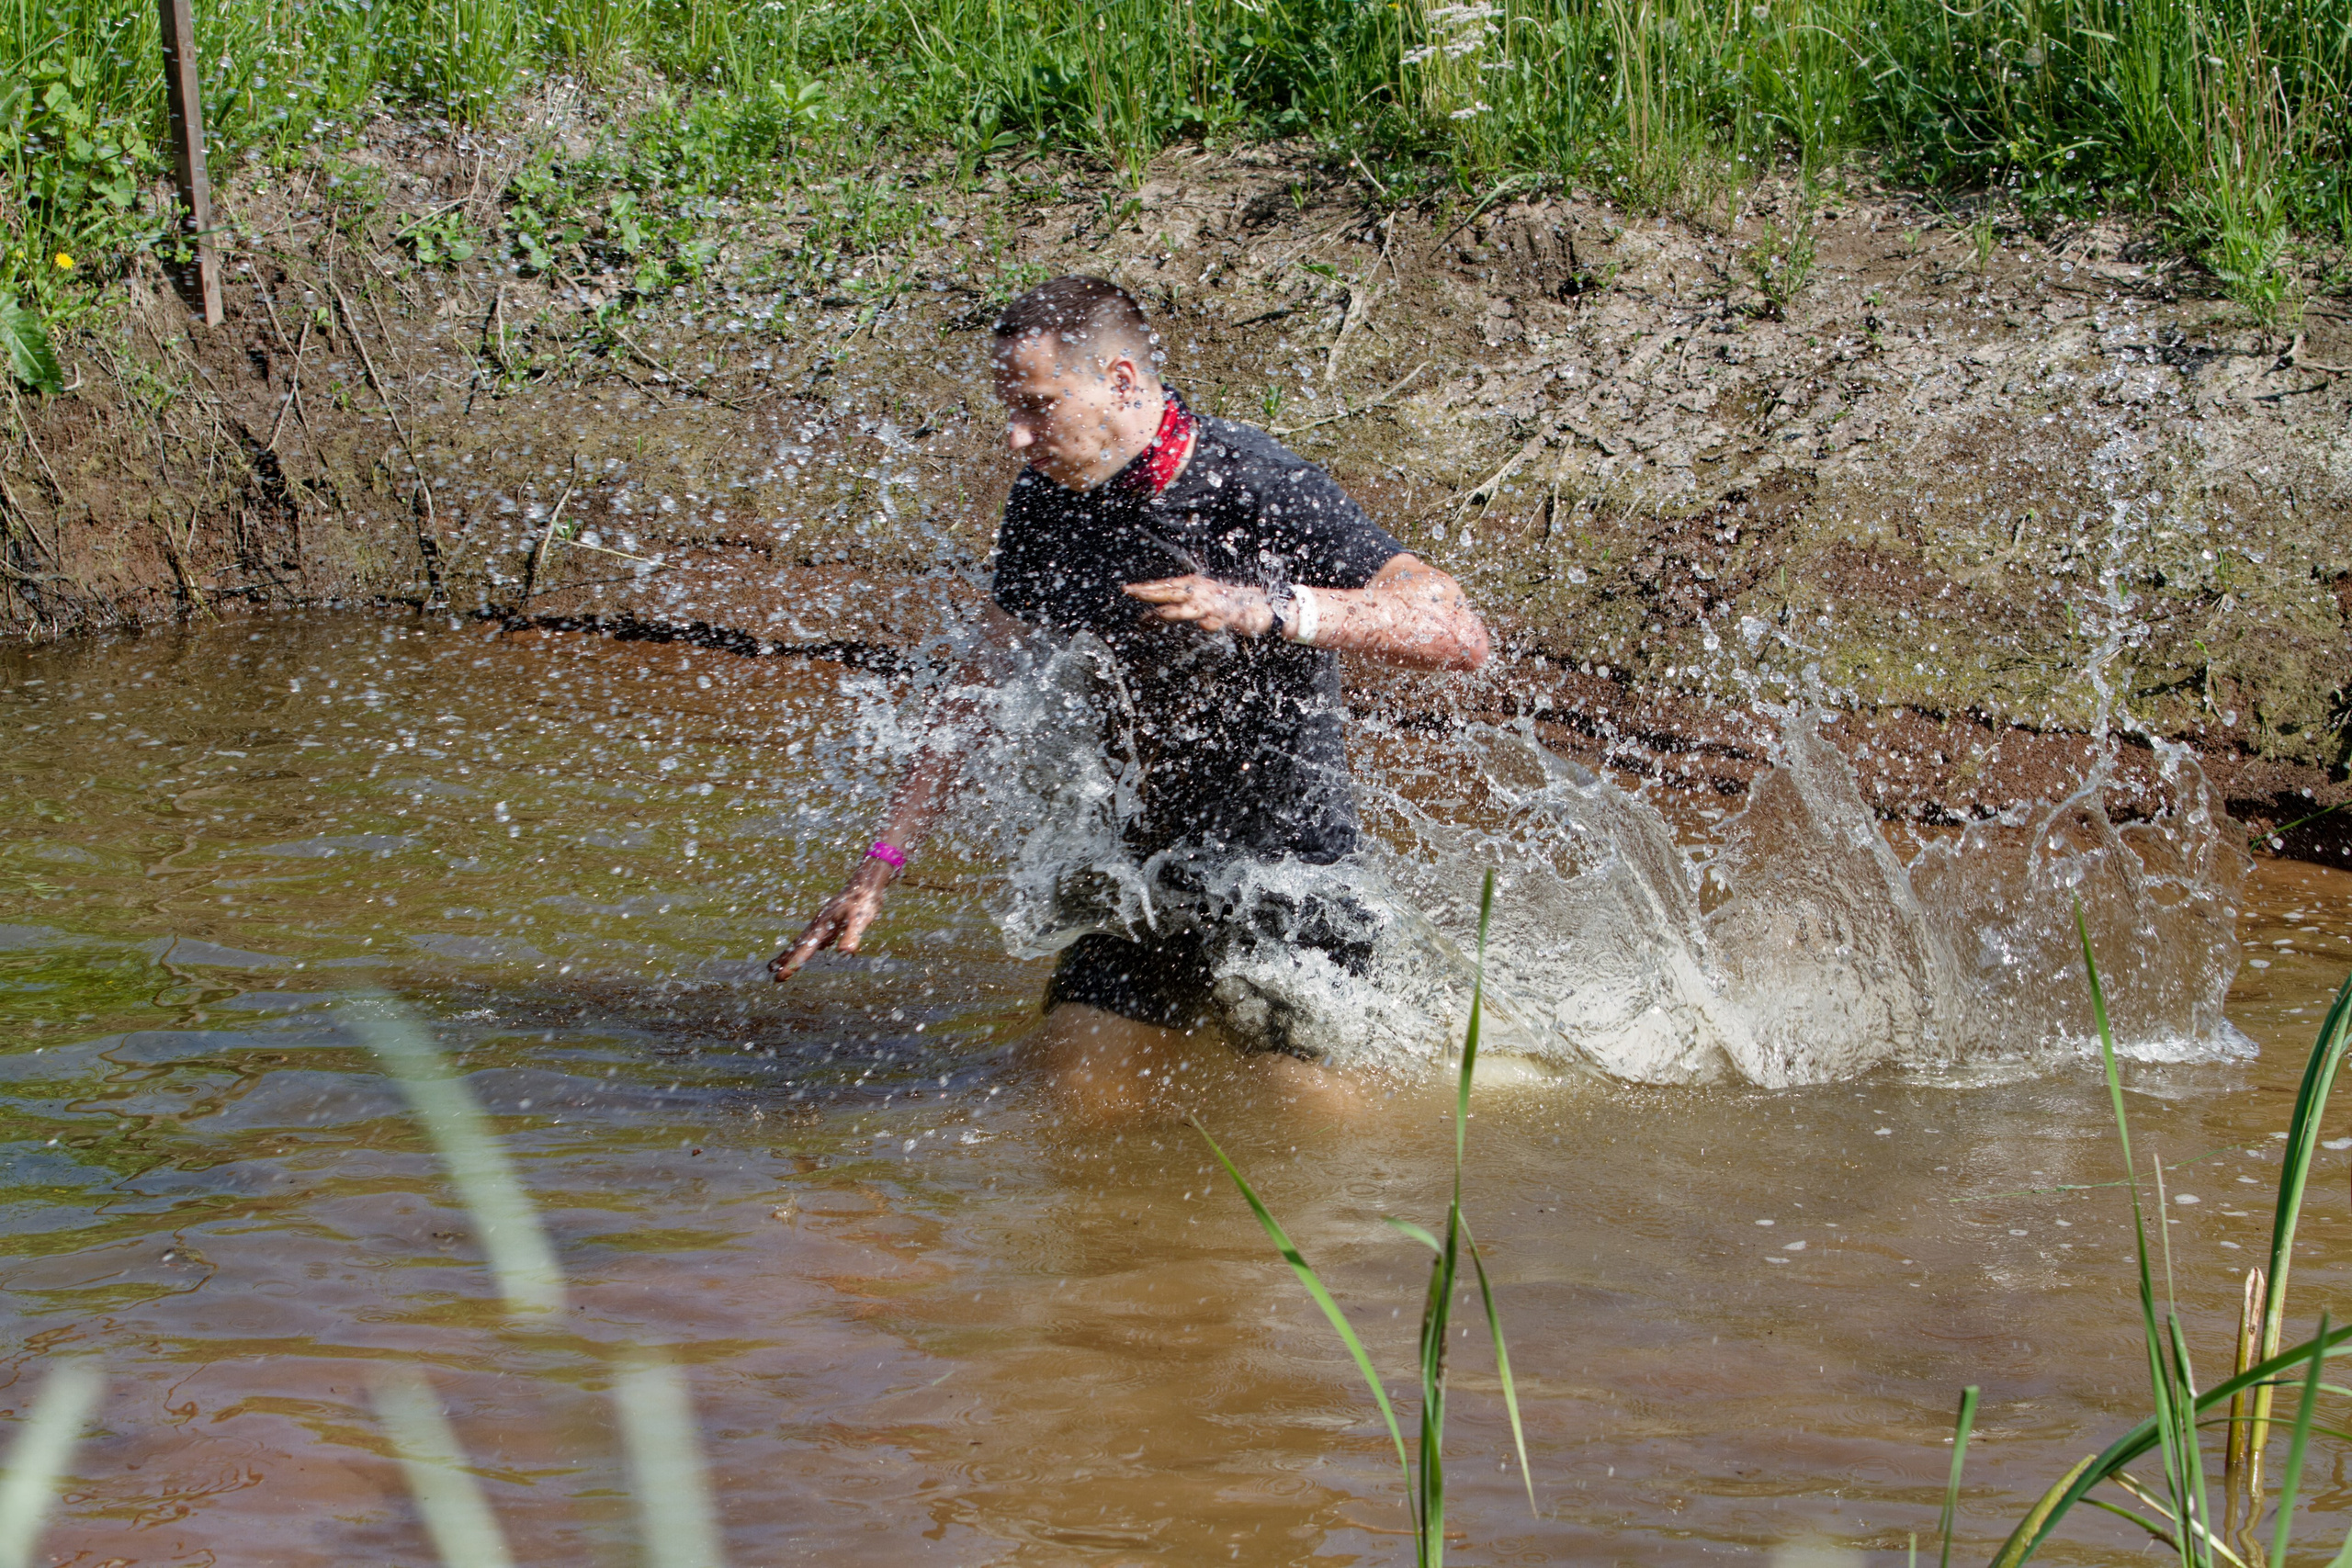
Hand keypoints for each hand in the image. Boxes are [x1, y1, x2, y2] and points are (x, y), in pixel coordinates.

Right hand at [771, 857, 894, 981]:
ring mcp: (823, 921)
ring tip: (780, 961)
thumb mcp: (860, 919)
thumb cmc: (863, 901)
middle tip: (770, 971)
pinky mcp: (830, 920)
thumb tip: (846, 952)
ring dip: (792, 951)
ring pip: (803, 939)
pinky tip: (812, 947)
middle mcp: (819, 924)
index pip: (804, 949)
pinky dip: (808, 943)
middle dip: (785, 958)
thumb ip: (852, 935)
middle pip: (797, 944)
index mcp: (823, 926)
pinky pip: (814, 935)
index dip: (793, 963)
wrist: (866, 883)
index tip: (780, 977)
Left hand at [1124, 574, 1277, 636]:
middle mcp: (1202, 592)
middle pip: (1171, 592)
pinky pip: (1217, 621)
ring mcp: (1215, 604)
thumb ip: (1182, 605)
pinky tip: (1204, 625)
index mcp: (1195, 586)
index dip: (1147, 587)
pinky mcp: (1229, 616)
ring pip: (1188, 608)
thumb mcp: (1203, 601)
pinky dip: (1210, 623)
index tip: (1127, 589)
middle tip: (1130, 592)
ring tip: (1154, 616)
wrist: (1263, 606)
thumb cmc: (1229, 604)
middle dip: (1150, 593)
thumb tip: (1153, 614)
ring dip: (1171, 612)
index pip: (1166, 585)